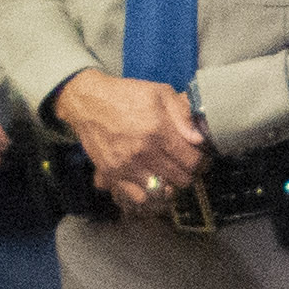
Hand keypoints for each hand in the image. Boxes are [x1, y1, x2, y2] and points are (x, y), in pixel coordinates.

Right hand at [54, 73, 208, 210]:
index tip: (201, 159)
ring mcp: (127, 165)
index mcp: (158, 131)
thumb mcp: (160, 93)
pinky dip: (148, 192)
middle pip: (181, 179)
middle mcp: (143, 152)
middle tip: (185, 165)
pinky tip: (150, 181)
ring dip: (169, 183)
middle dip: (188, 173)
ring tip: (168, 172)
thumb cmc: (126, 94)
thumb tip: (198, 139)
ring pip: (162, 190)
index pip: (193, 161)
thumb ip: (183, 115)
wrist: (87, 101)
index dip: (202, 162)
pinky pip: (138, 196)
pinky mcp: (112, 173)